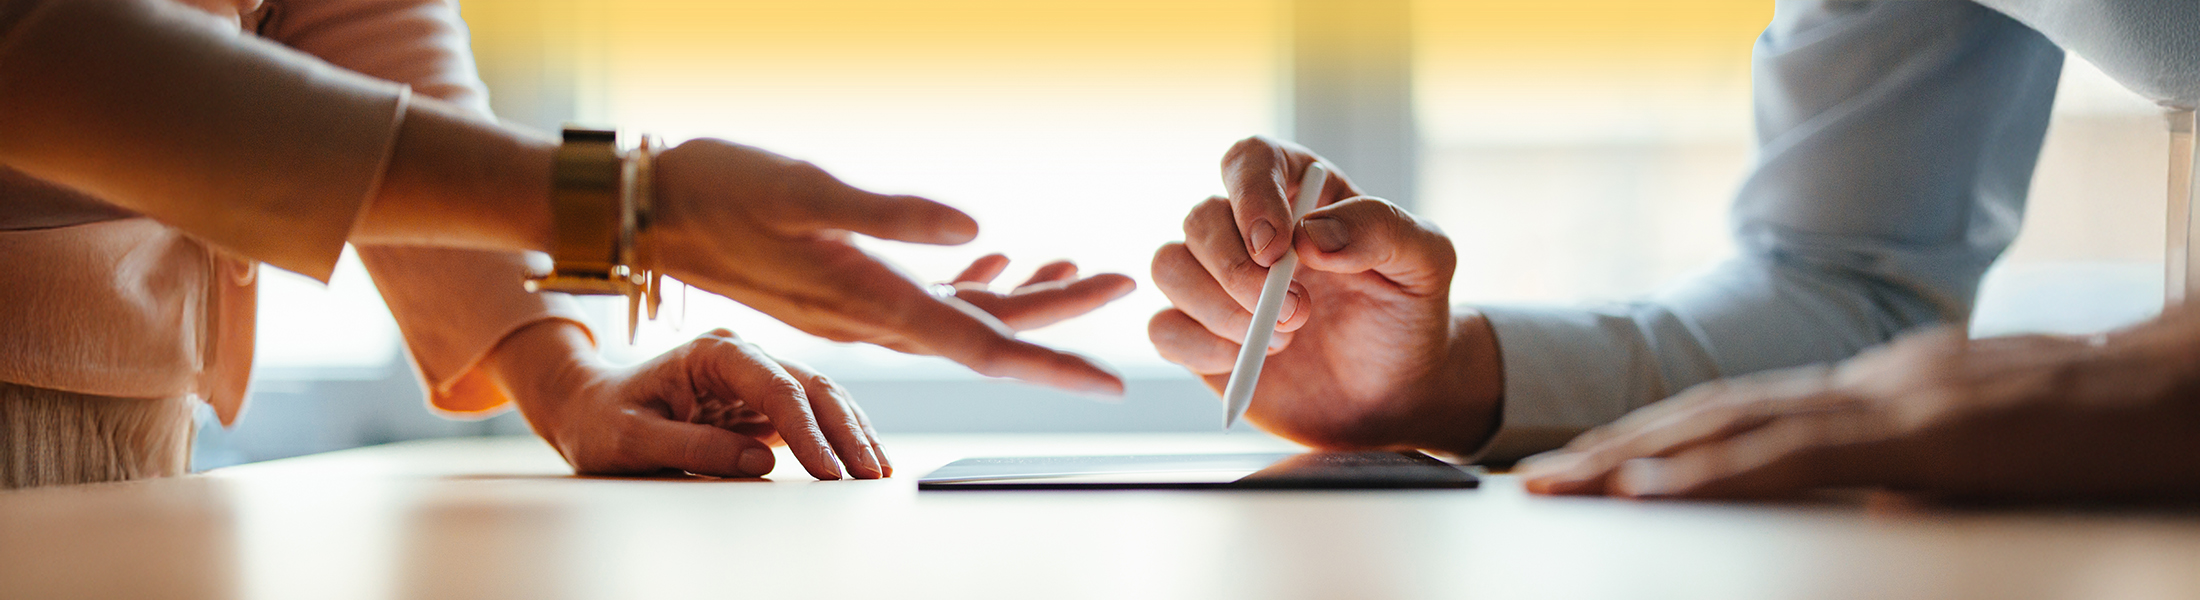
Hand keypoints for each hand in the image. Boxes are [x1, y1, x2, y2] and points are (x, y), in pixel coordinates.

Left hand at [494, 321, 887, 479]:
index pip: (776, 386)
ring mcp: (756, 376)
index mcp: (712, 352)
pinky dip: (838, 437)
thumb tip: (759, 460)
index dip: (808, 429)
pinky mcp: (761, 402)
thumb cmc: (602, 419)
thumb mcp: (633, 439)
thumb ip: (695, 447)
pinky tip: (860, 460)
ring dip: (852, 433)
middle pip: (812, 386)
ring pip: (822, 397)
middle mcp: (742, 355)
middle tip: (870, 474)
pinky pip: (812, 415)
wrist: (588, 407)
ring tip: (877, 471)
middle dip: (846, 431)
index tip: (829, 469)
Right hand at [647, 139, 1125, 393]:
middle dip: (1060, 314)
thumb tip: (978, 230)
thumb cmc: (722, 189)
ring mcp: (859, 307)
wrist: (650, 209)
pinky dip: (971, 282)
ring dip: (1022, 298)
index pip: (984, 345)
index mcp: (874, 301)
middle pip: (987, 332)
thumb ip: (895, 215)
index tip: (1109, 380)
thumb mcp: (809, 190)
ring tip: (1074, 271)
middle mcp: (872, 318)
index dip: (1053, 362)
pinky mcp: (845, 287)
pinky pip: (925, 298)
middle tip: (1118, 282)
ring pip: (961, 316)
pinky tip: (997, 260)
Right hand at [1148, 136, 1500, 452]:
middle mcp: (1247, 228)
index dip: (1251, 196)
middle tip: (1297, 314)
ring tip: (1283, 340)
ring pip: (1169, 267)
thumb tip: (1311, 235)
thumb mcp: (1425, 261)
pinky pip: (1163, 328)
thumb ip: (1380, 229)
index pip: (1250, 161)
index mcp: (1298, 192)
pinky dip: (1200, 346)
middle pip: (1200, 219)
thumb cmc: (1407, 314)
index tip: (1276, 248)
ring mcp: (1216, 280)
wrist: (1394, 390)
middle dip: (1239, 272)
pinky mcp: (1198, 332)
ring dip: (1218, 309)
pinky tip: (1247, 360)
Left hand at [1517, 317, 2199, 500]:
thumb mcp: (1971, 456)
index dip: (1652, 440)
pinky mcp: (1924, 430)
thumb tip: (1854, 514)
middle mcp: (1864, 388)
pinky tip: (1655, 490)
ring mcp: (1890, 402)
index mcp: (1871, 395)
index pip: (1738, 415)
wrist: (2179, 390)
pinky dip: (1717, 471)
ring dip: (1635, 459)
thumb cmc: (2089, 431)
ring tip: (1562, 487)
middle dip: (1614, 450)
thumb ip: (1895, 477)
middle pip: (1712, 416)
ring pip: (1734, 426)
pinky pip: (1799, 453)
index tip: (1583, 468)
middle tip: (1535, 484)